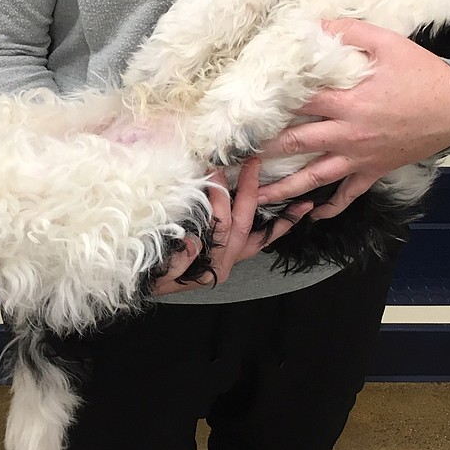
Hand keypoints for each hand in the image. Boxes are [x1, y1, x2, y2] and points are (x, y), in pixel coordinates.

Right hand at [152, 159, 313, 294]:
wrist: (147, 286)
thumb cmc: (150, 277)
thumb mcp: (159, 273)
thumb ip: (176, 262)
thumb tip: (194, 242)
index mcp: (210, 264)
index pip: (221, 226)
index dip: (220, 198)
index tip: (213, 171)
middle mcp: (226, 262)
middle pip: (244, 224)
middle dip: (251, 192)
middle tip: (254, 163)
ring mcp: (231, 258)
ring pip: (261, 237)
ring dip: (281, 219)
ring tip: (303, 203)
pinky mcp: (231, 254)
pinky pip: (259, 242)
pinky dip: (276, 229)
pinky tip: (292, 217)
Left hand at [256, 18, 449, 219]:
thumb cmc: (423, 74)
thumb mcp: (388, 43)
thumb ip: (350, 32)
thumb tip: (315, 23)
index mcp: (346, 101)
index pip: (297, 104)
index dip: (267, 106)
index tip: (238, 112)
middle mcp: (347, 133)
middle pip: (295, 144)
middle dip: (261, 152)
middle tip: (231, 158)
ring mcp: (358, 157)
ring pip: (313, 177)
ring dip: (282, 189)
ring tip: (253, 197)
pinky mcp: (373, 171)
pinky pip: (348, 194)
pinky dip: (330, 207)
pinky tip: (311, 216)